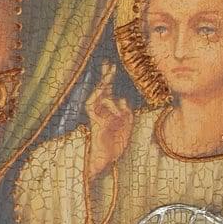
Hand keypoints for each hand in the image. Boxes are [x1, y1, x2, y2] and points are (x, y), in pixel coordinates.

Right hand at [84, 63, 134, 178]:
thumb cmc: (116, 143)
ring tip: (116, 94)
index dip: (107, 77)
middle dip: (104, 76)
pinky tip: (118, 115)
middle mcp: (102, 111)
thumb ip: (127, 111)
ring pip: (100, 97)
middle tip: (108, 64)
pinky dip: (111, 109)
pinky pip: (99, 109)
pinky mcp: (95, 122)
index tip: (109, 65)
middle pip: (101, 89)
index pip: (107, 90)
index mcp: (110, 110)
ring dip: (110, 96)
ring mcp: (97, 116)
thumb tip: (122, 100)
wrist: (107, 159)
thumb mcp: (128, 124)